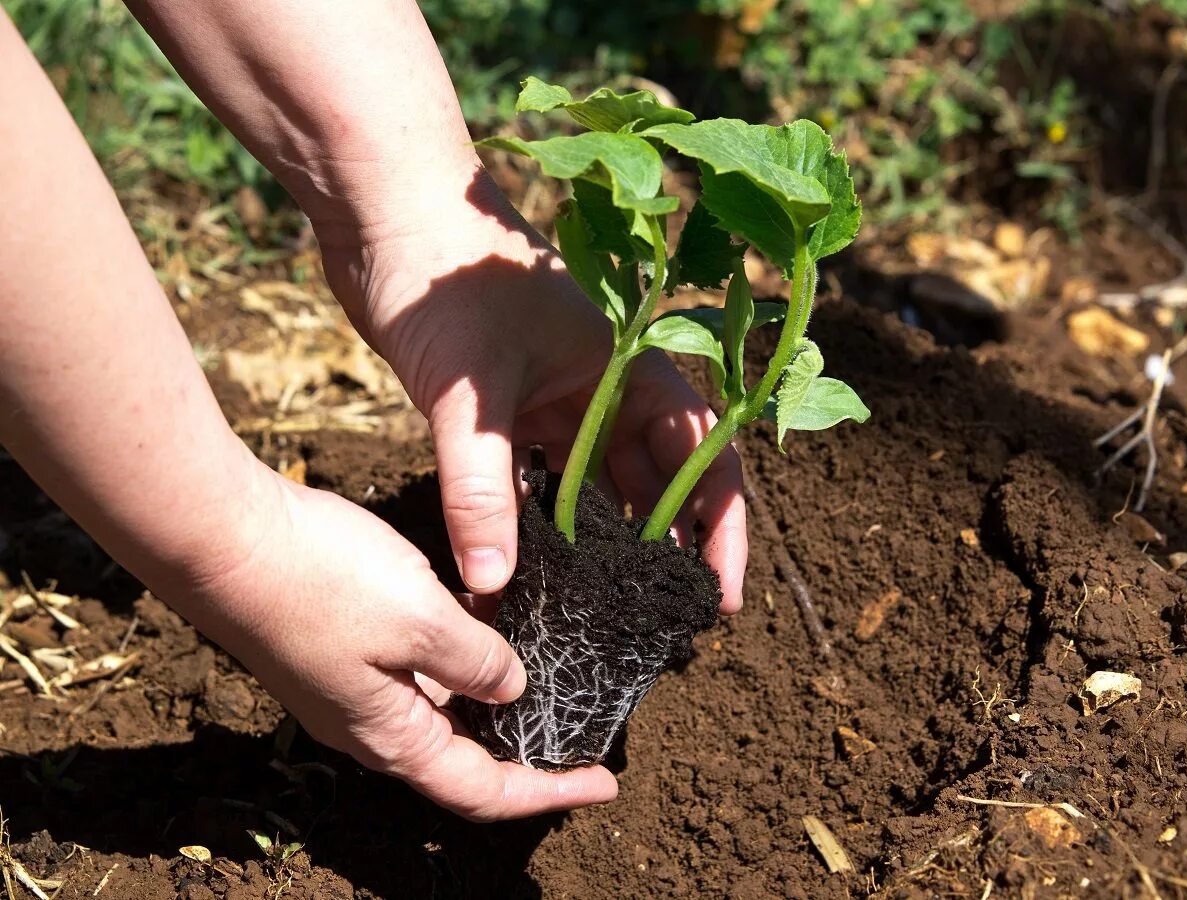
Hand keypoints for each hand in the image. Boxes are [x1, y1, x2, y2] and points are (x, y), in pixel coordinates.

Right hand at [175, 471, 617, 820]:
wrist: (222, 537)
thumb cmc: (321, 581)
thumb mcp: (422, 622)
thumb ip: (477, 662)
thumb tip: (511, 689)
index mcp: (394, 737)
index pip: (484, 790)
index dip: (548, 793)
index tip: (604, 784)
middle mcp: (372, 726)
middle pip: (464, 758)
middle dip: (526, 750)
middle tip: (582, 730)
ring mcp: (352, 688)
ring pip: (443, 709)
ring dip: (495, 696)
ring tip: (549, 671)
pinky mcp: (342, 648)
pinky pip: (417, 670)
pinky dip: (460, 655)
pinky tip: (488, 619)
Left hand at [317, 169, 747, 609]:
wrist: (381, 210)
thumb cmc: (445, 277)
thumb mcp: (471, 390)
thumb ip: (482, 487)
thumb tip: (494, 584)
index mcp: (630, 366)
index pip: (701, 454)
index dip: (720, 526)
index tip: (720, 593)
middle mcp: (604, 387)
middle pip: (653, 479)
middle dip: (662, 549)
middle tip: (662, 621)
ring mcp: (555, 398)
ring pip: (593, 486)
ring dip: (598, 544)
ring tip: (602, 611)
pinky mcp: (506, 409)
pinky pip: (535, 479)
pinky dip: (535, 524)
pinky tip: (530, 571)